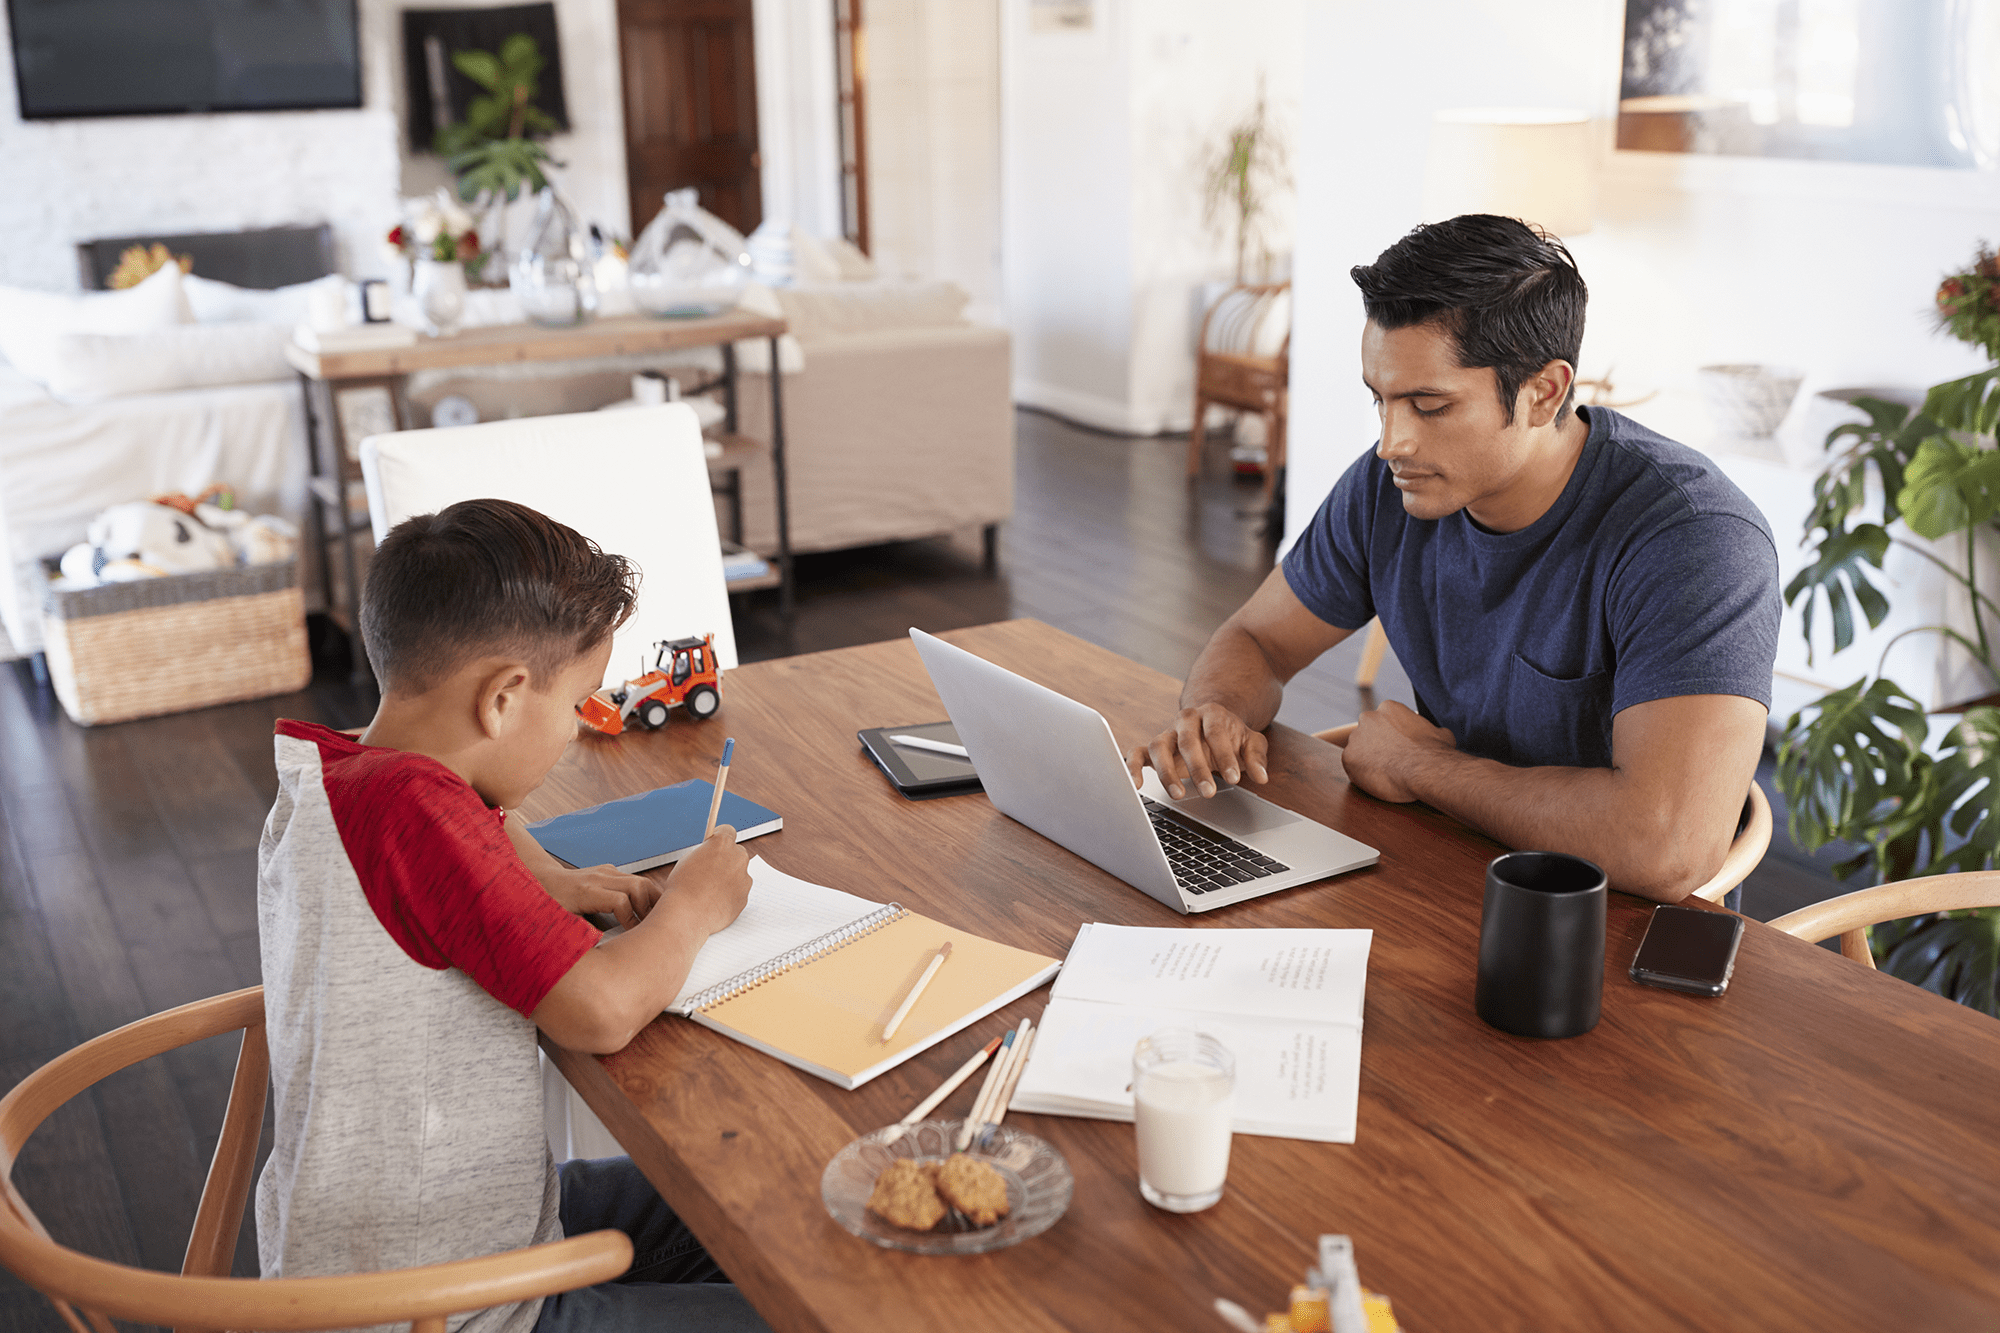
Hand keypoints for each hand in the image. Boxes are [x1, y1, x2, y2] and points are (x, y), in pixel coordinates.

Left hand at [541, 863, 661, 927]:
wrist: (543, 878)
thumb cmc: (549, 904)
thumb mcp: (559, 923)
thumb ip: (578, 935)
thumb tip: (598, 955)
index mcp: (585, 892)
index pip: (620, 901)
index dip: (631, 920)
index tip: (632, 937)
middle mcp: (599, 878)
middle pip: (637, 886)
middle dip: (649, 908)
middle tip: (653, 928)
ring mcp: (606, 872)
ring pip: (641, 881)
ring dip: (653, 900)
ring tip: (656, 920)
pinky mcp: (611, 871)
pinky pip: (636, 880)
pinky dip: (646, 895)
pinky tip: (648, 910)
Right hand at [662, 825, 752, 936]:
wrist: (687, 914)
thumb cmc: (682, 887)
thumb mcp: (688, 860)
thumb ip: (705, 854)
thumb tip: (711, 855)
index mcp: (722, 844)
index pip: (728, 831)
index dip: (719, 838)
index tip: (714, 844)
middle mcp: (738, 858)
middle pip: (737, 852)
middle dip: (727, 859)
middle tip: (712, 869)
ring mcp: (744, 878)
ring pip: (739, 874)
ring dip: (729, 879)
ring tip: (709, 890)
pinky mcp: (744, 897)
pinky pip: (738, 892)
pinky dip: (730, 895)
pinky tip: (714, 902)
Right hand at [1124, 703, 1269, 799]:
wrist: (1210, 723)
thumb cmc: (1230, 735)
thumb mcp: (1250, 741)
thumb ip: (1256, 757)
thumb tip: (1261, 777)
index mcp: (1211, 714)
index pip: (1215, 733)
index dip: (1224, 756)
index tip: (1235, 779)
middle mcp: (1185, 720)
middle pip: (1187, 741)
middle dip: (1198, 768)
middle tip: (1210, 792)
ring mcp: (1167, 733)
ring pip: (1158, 747)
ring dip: (1167, 772)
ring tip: (1179, 794)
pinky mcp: (1153, 747)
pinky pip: (1136, 753)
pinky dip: (1133, 767)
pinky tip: (1137, 785)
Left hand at [1339, 700, 1455, 802]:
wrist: (1424, 769)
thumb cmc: (1436, 751)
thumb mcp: (1440, 733)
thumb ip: (1430, 730)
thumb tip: (1437, 734)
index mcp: (1388, 708)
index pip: (1384, 720)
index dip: (1391, 735)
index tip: (1398, 747)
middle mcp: (1368, 718)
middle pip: (1368, 732)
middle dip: (1376, 744)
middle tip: (1389, 760)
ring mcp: (1355, 737)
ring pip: (1358, 749)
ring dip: (1367, 759)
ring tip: (1384, 773)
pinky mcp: (1348, 758)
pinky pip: (1352, 766)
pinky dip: (1361, 773)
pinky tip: (1376, 780)